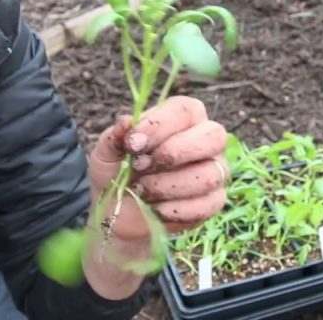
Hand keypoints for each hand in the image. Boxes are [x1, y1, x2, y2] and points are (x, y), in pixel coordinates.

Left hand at [88, 96, 228, 239]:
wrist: (118, 213)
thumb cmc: (117, 172)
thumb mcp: (107, 153)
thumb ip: (115, 136)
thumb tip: (126, 122)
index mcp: (185, 118)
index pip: (186, 110)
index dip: (160, 125)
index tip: (133, 143)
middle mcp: (207, 140)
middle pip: (213, 136)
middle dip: (173, 153)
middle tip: (140, 166)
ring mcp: (216, 171)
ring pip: (208, 175)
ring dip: (168, 185)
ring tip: (142, 190)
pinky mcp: (215, 201)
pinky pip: (207, 204)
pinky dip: (175, 209)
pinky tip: (156, 208)